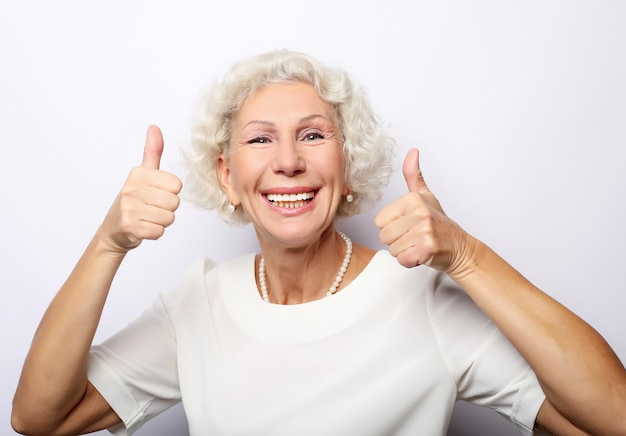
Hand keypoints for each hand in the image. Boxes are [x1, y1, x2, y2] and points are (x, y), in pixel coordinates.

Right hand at [99, 125, 182, 252]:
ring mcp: (128, 208)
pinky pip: (159, 231)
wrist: (114, 229)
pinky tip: (142, 227)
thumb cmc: (134, 200)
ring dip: (161, 221)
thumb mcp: (143, 174)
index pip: (177, 186)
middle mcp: (131, 188)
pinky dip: (154, 233)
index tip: (155, 194)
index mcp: (138, 173)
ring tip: (146, 217)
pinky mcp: (129, 226)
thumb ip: (152, 152)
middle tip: (150, 208)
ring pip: (169, 218)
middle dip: (167, 209)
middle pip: (174, 203)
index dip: (170, 193)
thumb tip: (154, 127)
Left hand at [375, 149, 470, 272]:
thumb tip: (412, 151)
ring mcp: (424, 231)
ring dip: (404, 251)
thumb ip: (414, 175)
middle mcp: (419, 213)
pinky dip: (410, 261)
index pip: (379, 221)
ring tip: (418, 244)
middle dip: (397, 241)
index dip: (392, 227)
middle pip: (384, 236)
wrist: (460, 247)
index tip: (409, 225)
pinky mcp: (427, 249)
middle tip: (414, 237)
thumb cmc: (439, 223)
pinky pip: (403, 259)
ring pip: (392, 249)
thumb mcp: (425, 196)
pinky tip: (422, 254)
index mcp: (412, 199)